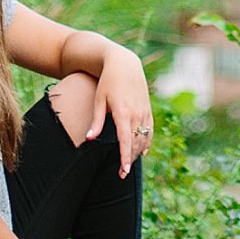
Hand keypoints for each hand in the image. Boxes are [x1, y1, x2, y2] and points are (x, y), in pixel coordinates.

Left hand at [90, 44, 156, 176]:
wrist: (124, 64)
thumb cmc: (108, 82)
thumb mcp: (99, 100)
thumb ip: (96, 121)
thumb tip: (89, 139)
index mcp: (123, 112)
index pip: (125, 141)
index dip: (125, 158)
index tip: (123, 171)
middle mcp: (136, 113)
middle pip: (136, 143)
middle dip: (130, 159)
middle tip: (122, 174)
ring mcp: (144, 111)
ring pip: (144, 138)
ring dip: (138, 152)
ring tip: (129, 164)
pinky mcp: (147, 109)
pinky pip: (150, 130)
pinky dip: (147, 142)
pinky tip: (142, 151)